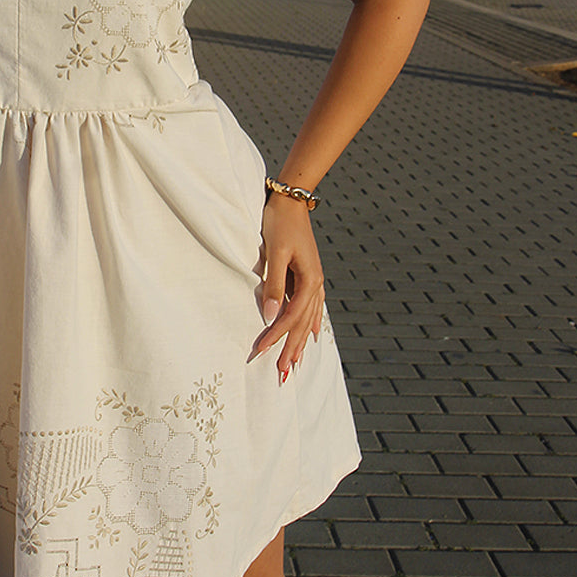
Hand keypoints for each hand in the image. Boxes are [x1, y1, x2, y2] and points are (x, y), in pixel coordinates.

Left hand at [247, 192, 324, 380]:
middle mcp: (316, 284)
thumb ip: (274, 284)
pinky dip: (310, 324)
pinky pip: (313, 307)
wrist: (291, 201)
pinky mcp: (309, 275)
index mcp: (309, 280)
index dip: (275, 335)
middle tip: (281, 374)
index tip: (260, 351)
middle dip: (291, 349)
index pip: (290, 317)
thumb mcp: (274, 252)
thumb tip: (270, 314)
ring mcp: (315, 280)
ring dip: (300, 342)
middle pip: (302, 324)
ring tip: (295, 364)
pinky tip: (312, 335)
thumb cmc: (279, 223)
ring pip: (308, 319)